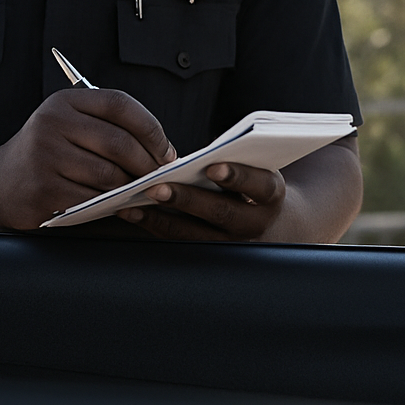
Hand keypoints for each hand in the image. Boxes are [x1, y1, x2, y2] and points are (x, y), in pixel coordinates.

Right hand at [0, 89, 176, 229]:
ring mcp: (45, 156)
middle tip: (160, 177)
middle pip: (118, 142)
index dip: (151, 128)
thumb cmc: (46, 153)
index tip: (166, 150)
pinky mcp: (43, 189)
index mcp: (65, 102)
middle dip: (148, 164)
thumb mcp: (68, 125)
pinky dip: (114, 207)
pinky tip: (123, 208)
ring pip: (108, 174)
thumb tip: (162, 152)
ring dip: (133, 188)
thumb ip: (108, 128)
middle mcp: (52, 123)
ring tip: (143, 192)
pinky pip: (92, 199)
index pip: (119, 104)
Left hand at [117, 162, 286, 240]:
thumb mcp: (256, 169)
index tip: (213, 167)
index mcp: (270, 195)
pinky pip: (179, 239)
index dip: (238, 176)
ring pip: (195, 233)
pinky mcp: (209, 251)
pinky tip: (134, 211)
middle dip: (187, 200)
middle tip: (159, 187)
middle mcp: (253, 223)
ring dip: (162, 216)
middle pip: (221, 213)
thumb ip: (234, 160)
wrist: (270, 223)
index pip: (260, 185)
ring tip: (138, 199)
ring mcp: (231, 242)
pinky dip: (155, 224)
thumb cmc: (253, 184)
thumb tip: (193, 152)